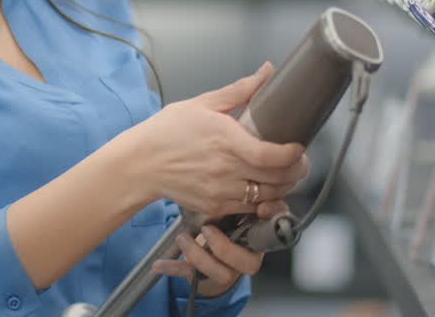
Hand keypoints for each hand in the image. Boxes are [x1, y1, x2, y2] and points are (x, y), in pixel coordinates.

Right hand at [125, 63, 309, 217]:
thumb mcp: (203, 103)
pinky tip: (262, 188)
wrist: (140, 164)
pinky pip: (249, 209)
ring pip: (267, 197)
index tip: (299, 146)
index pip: (273, 156)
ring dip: (283, 187)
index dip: (294, 155)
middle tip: (299, 160)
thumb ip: (240, 90)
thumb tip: (267, 72)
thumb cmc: (167, 132)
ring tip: (284, 173)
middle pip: (277, 179)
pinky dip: (262, 201)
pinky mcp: (215, 207)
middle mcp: (226, 169)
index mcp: (226, 140)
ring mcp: (221, 192)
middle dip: (296, 170)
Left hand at [150, 201, 290, 296]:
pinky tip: (160, 263)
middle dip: (226, 248)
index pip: (274, 230)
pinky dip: (176, 269)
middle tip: (208, 229)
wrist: (209, 244)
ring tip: (183, 239)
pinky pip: (194, 278)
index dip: (272, 221)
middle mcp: (248, 254)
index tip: (262, 208)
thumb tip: (244, 155)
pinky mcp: (208, 277)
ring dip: (200, 257)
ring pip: (224, 274)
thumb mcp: (231, 199)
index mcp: (257, 233)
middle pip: (250, 263)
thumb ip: (239, 188)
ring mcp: (230, 268)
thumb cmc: (222, 215)